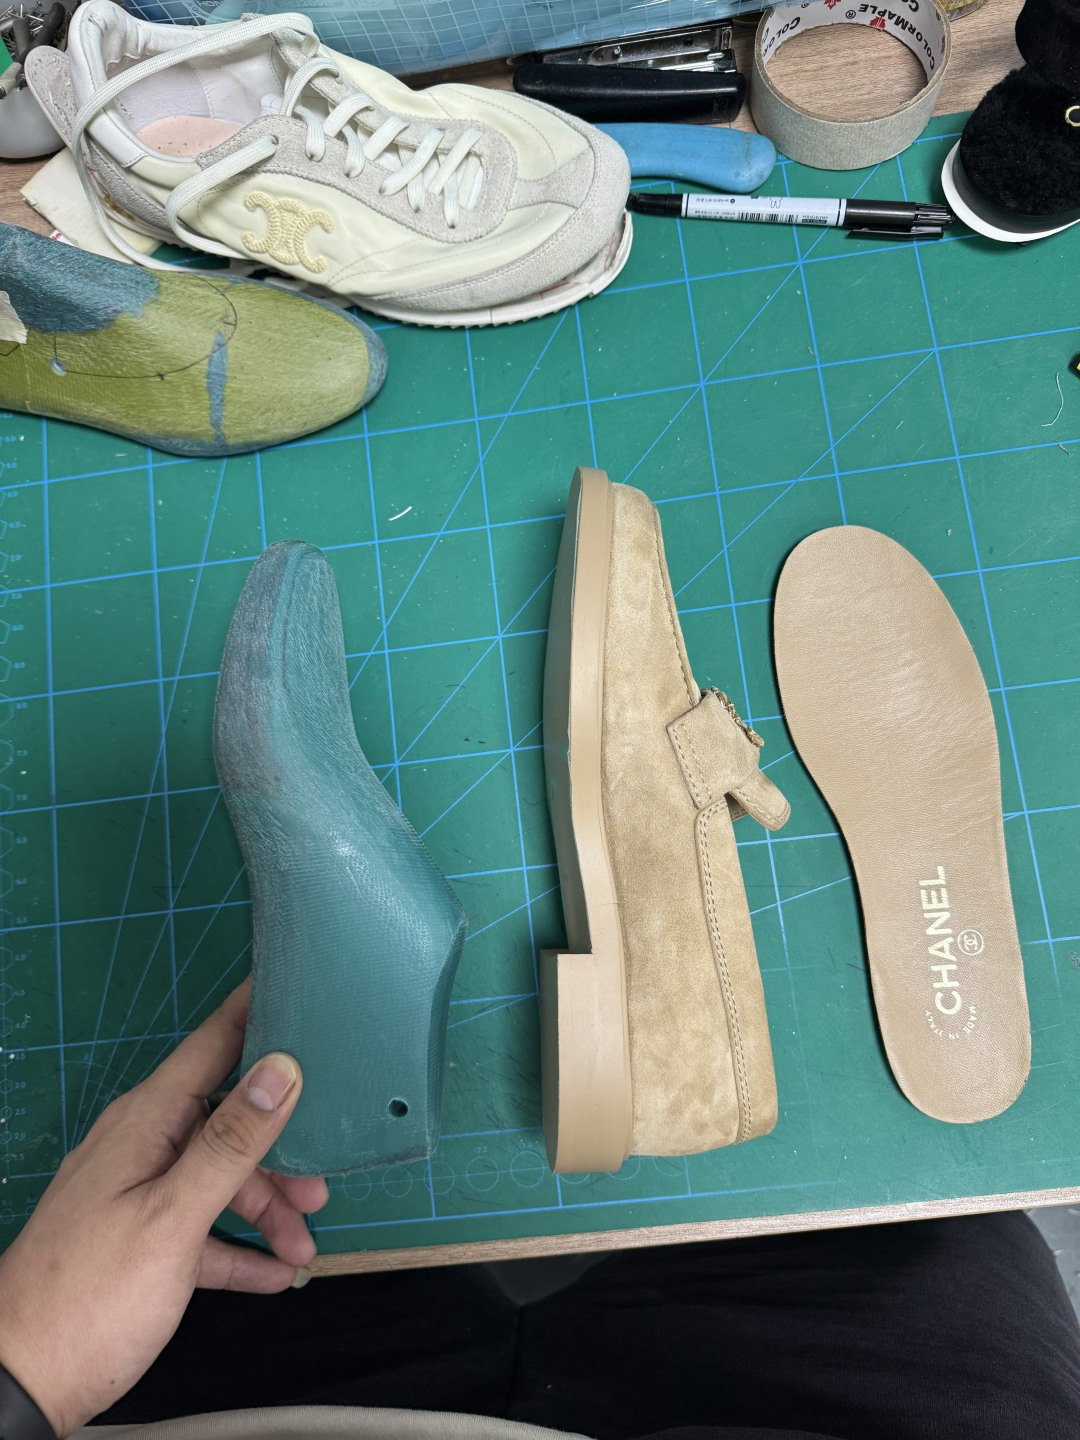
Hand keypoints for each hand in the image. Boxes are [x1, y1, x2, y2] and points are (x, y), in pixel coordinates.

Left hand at [0, 979, 328, 1436]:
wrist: (18, 1386)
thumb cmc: (92, 1296)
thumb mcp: (173, 1217)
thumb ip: (230, 1142)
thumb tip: (281, 1066)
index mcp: (146, 1123)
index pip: (212, 1045)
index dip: (257, 1014)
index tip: (303, 988)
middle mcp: (142, 1147)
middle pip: (227, 1122)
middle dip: (281, 1148)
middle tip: (323, 1184)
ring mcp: (138, 1195)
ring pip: (219, 1181)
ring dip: (266, 1210)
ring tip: (304, 1249)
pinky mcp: (139, 1244)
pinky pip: (202, 1231)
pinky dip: (239, 1248)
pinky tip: (275, 1275)